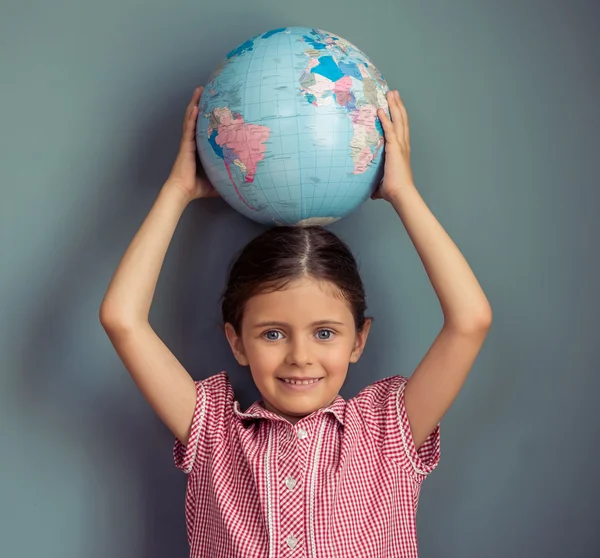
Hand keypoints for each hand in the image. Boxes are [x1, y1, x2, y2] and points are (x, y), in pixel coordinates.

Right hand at [166, 86, 218, 200]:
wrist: (183, 191)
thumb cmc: (197, 187)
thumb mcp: (217, 181)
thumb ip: (227, 178)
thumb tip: (242, 182)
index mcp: (199, 148)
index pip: (203, 128)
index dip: (207, 115)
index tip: (214, 104)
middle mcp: (192, 142)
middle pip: (196, 118)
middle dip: (200, 103)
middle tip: (205, 90)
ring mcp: (188, 142)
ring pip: (191, 119)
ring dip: (194, 104)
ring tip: (199, 91)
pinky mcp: (185, 146)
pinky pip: (189, 128)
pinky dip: (191, 117)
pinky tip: (194, 107)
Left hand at [372, 90, 414, 201]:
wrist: (400, 193)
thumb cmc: (393, 190)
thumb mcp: (382, 184)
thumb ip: (377, 185)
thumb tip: (371, 192)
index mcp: (402, 151)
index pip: (401, 129)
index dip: (398, 116)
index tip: (395, 106)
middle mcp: (403, 145)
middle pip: (402, 120)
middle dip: (398, 105)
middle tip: (394, 93)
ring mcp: (400, 146)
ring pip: (398, 121)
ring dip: (394, 106)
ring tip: (391, 93)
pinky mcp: (394, 148)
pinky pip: (390, 129)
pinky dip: (386, 119)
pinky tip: (381, 110)